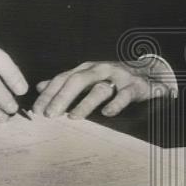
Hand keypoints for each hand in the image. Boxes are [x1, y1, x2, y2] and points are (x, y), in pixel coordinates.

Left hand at [33, 59, 174, 118]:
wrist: (149, 73)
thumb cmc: (113, 78)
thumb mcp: (88, 77)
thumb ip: (65, 82)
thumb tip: (40, 86)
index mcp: (86, 68)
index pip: (63, 78)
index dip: (49, 94)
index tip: (36, 110)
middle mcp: (100, 70)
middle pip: (77, 80)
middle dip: (61, 97)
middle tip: (49, 114)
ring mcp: (118, 77)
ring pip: (99, 88)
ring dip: (84, 103)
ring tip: (73, 117)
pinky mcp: (134, 87)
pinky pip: (124, 95)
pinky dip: (115, 104)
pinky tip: (107, 113)